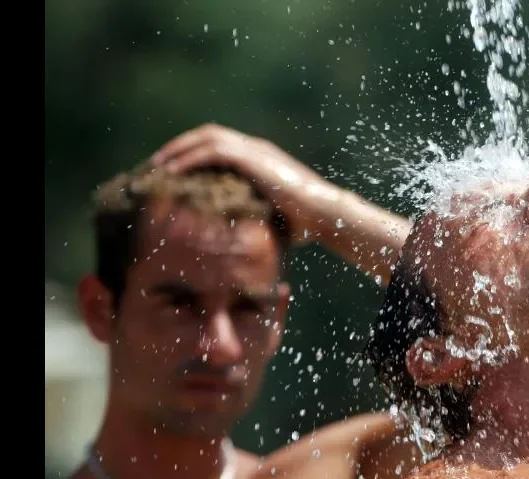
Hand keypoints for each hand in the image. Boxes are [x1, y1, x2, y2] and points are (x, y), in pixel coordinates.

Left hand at [151, 123, 338, 244]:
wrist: (323, 214)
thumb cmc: (305, 225)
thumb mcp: (271, 219)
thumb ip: (253, 220)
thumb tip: (240, 244)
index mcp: (260, 158)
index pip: (218, 146)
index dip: (193, 154)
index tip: (172, 170)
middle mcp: (256, 148)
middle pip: (208, 135)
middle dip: (179, 146)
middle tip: (156, 164)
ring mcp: (255, 150)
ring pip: (207, 136)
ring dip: (179, 148)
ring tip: (157, 165)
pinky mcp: (253, 158)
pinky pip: (212, 150)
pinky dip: (189, 158)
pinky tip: (171, 171)